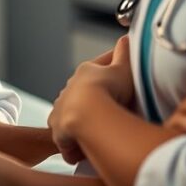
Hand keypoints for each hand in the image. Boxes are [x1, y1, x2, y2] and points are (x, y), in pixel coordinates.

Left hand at [48, 37, 133, 161]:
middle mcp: (69, 88)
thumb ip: (126, 52)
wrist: (88, 112)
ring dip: (84, 123)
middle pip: (84, 92)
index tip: (119, 75)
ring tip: (98, 134)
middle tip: (112, 111)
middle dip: (96, 100)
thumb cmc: (109, 89)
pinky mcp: (57, 128)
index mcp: (86, 71)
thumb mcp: (124, 68)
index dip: (111, 70)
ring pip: (73, 113)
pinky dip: (75, 143)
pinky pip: (67, 137)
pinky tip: (86, 148)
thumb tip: (128, 36)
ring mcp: (61, 107)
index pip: (100, 67)